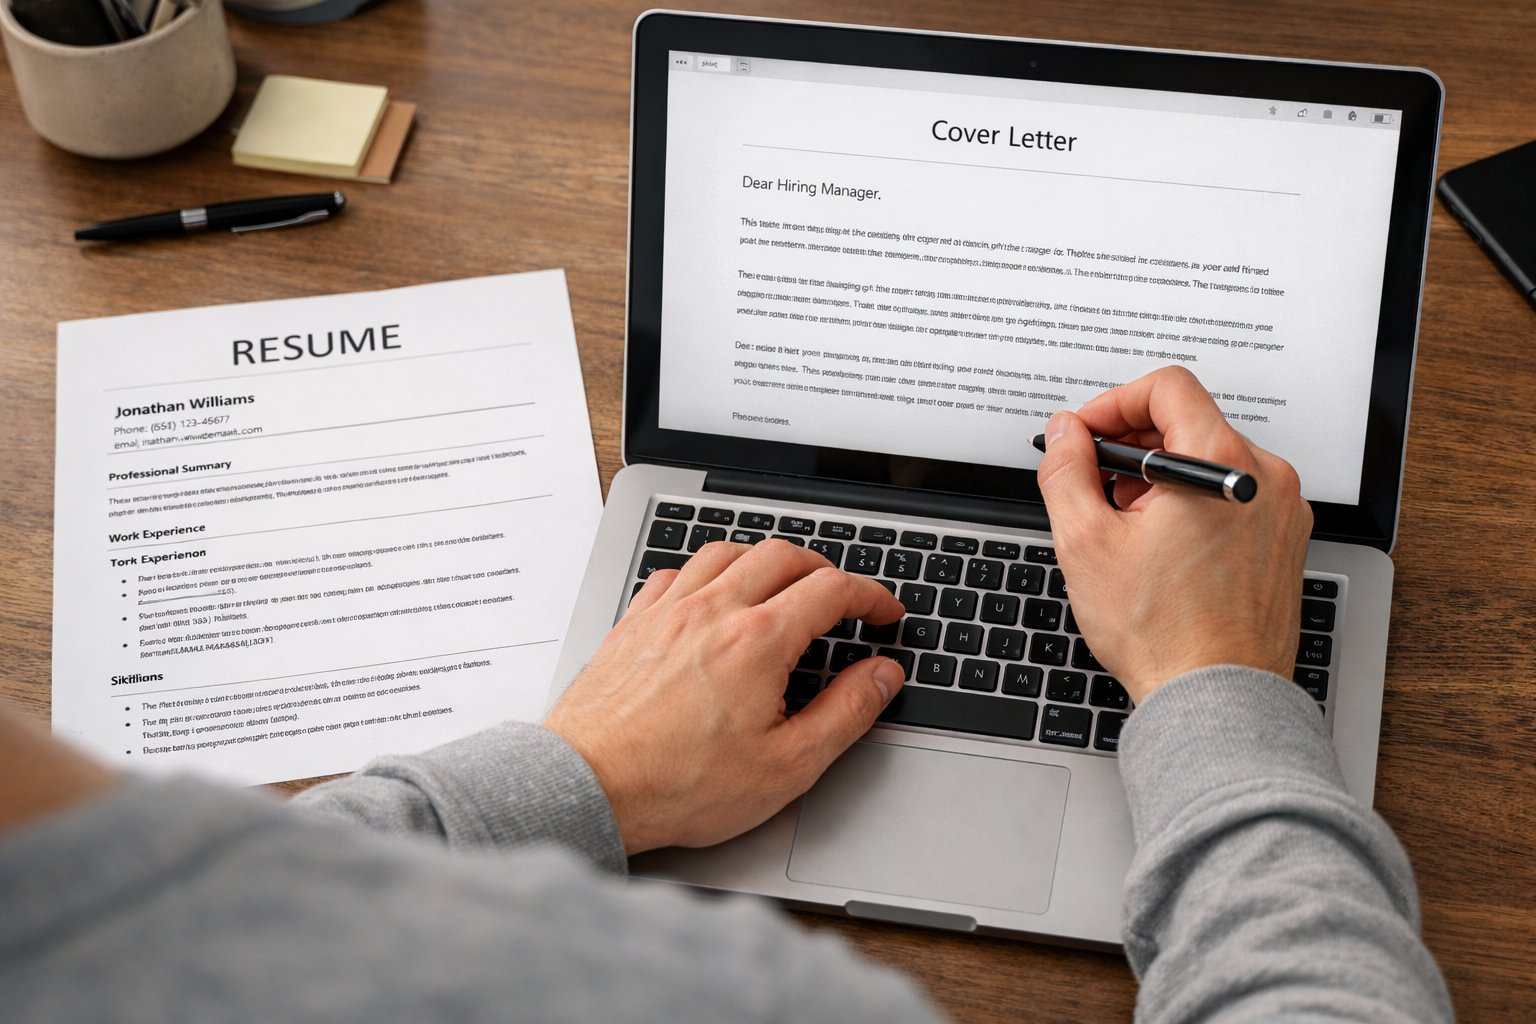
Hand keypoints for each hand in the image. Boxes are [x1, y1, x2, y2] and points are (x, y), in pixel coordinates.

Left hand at [543, 539, 906, 854]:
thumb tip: (882, 677)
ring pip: (726, 552)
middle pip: (782, 556)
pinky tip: (708, 595)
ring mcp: (667, 612)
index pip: (831, 590)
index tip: (883, 613)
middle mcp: (712, 611)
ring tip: (781, 583)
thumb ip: (845, 713)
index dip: (870, 596)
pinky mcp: (632, 624)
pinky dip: (705, 573)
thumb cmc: (677, 786)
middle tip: (841, 596)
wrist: (588, 787)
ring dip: (764, 560)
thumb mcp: (787, 765)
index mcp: (757, 640)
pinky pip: (674, 573)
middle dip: (823, 569)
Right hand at [1035, 366, 1312, 705]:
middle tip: (1093, 487)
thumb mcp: (1086, 541)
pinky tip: (1159, 551)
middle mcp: (1264, 479)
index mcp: (1222, 464)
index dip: (1112, 403)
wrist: (1216, 700)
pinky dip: (1190, 508)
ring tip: (1126, 532)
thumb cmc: (1163, 633)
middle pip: (1188, 424)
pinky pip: (1230, 500)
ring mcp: (1279, 513)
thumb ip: (1066, 470)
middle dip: (1130, 448)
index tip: (1084, 436)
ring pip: (1208, 465)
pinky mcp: (1282, 544)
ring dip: (1158, 481)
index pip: (1167, 387)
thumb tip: (1065, 435)